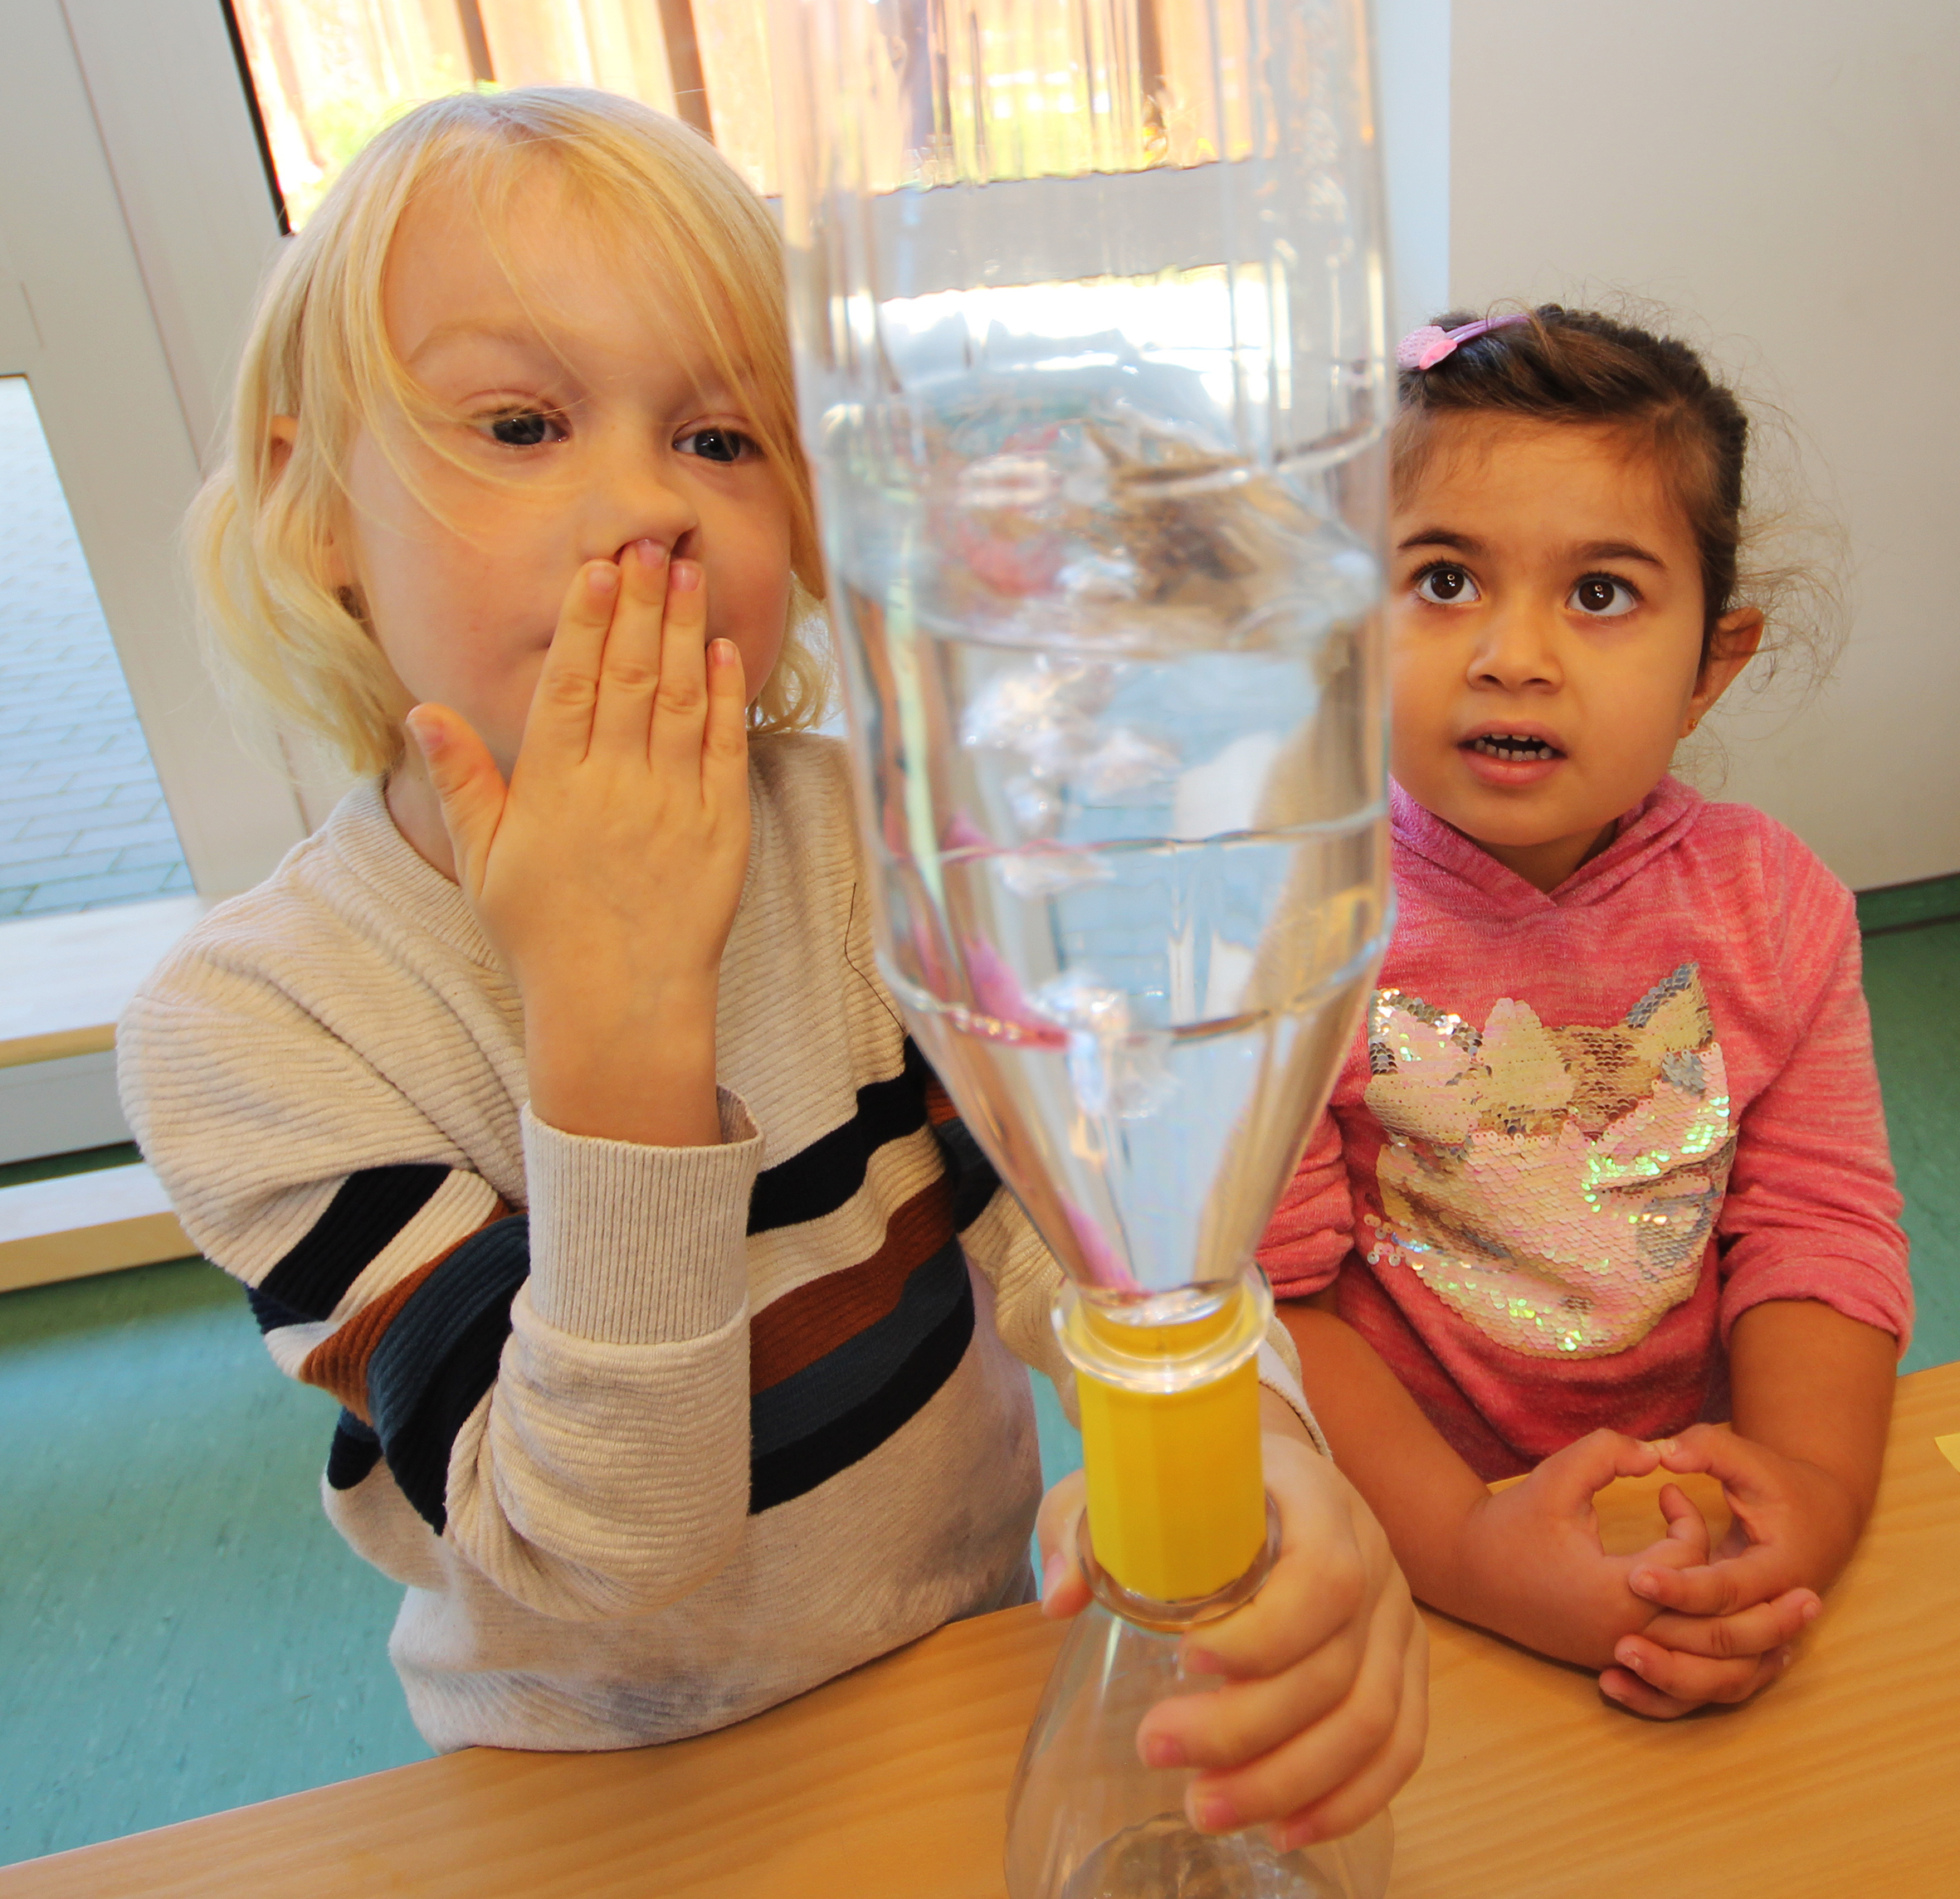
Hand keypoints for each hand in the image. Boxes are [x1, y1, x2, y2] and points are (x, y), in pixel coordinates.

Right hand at [407, 542, 749, 1146]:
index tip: (595, 567)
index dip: (584, 620)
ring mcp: (673, 804)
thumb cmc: (543, 937)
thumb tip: (423, 709)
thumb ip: (462, 782)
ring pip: (681, 700)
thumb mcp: (483, 864)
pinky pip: (726, 750)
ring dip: (684, 632)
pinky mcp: (722, 829)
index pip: (569, 684)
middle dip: (639, 604)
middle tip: (650, 542)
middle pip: (629, 675)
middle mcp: (616, 786)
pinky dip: (727, 698)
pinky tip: (724, 651)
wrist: (620, 1006)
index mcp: (553, 789)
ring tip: (688, 574)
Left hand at [1035, 1431, 1426, 1851]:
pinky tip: (1285, 1827)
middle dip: (1246, 1728)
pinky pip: (1400, 1744)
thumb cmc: (1188, 1484)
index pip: (1323, 1576)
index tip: (1183, 1659)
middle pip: (1335, 1665)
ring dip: (1289, 1781)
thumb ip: (1083, 1528)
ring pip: (1369, 1719)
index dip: (1264, 1634)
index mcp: (1315, 1497)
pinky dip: (1349, 1799)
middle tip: (1157, 1749)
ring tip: (1205, 1807)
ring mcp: (1395, 1615)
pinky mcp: (1403, 1664)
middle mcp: (1373, 1554)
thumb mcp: (1127, 1487)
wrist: (1266, 1476)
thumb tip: (1060, 1598)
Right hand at [1454, 1430, 1708, 1669]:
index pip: (1691, 1562)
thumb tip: (1657, 1454)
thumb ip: (1607, 1453)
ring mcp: (1619, 1656)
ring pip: (1693, 1642)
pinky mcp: (1611, 1661)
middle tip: (1681, 1522)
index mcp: (1617, 1593)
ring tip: (1682, 1552)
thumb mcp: (1556, 1476)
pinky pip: (1670, 1653)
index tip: (1667, 1491)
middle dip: (1705, 1560)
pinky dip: (1682, 1622)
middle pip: (1705, 1609)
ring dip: (1700, 1597)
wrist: (1468, 1571)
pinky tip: (1667, 1582)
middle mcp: (1626, 1636)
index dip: (1689, 1517)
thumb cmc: (1513, 1523)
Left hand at [1600, 1425, 1846, 1718]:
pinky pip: (1707, 1690)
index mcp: (1779, 1567)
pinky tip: (1614, 1685)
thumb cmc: (1780, 1483)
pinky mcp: (1740, 1653)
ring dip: (1668, 1680)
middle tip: (1618, 1640)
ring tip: (1611, 1668)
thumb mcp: (1749, 1458)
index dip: (1680, 1585)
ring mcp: (1759, 1640)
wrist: (1823, 1518)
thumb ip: (1708, 1449)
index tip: (1634, 1574)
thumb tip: (1664, 1453)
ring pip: (1719, 1683)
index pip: (1727, 1588)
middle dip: (1670, 1647)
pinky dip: (1666, 1696)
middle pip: (1724, 1645)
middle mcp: (1772, 1614)